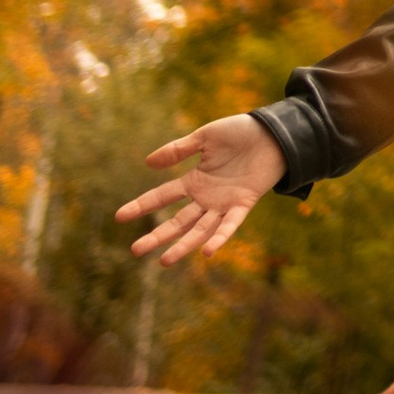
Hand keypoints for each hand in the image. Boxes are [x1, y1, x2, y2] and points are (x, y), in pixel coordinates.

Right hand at [119, 114, 285, 266]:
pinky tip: (207, 251)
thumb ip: (178, 150)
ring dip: (183, 245)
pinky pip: (230, 225)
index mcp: (195, 180)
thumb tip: (148, 163)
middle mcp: (207, 197)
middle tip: (135, 251)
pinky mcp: (244, 203)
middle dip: (157, 236)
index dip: (142, 206)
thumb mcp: (205, 138)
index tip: (119, 217)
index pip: (162, 197)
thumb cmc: (240, 133)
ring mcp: (224, 203)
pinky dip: (220, 238)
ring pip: (199, 229)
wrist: (273, 132)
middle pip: (177, 221)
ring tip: (164, 261)